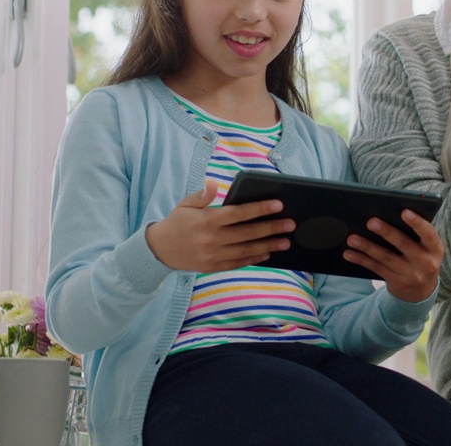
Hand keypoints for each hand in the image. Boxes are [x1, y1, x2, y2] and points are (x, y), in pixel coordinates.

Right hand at [145, 183, 295, 271]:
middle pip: (247, 233)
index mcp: (207, 220)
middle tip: (291, 224)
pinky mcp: (213, 267)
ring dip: (268, 246)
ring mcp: (213, 255)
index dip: (259, 208)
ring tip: (286, 242)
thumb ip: (203, 195)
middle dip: (272, 228)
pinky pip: (238, 263)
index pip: (239, 213)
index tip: (278, 205)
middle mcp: (211, 239)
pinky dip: (254, 258)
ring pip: (246, 250)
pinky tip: (268, 253)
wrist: (159, 250)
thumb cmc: (178, 222)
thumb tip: (213, 184)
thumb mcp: (186, 204)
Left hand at [343, 210, 441, 302]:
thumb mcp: (426, 248)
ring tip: (352, 238)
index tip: (404, 211)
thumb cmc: (421, 257)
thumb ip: (416, 233)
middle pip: (404, 245)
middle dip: (387, 232)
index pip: (428, 233)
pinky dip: (361, 260)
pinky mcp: (396, 282)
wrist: (421, 291)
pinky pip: (376, 268)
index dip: (417, 223)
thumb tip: (387, 214)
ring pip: (386, 258)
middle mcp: (426, 263)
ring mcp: (411, 274)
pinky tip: (349, 253)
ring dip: (367, 247)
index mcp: (435, 248)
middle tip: (371, 221)